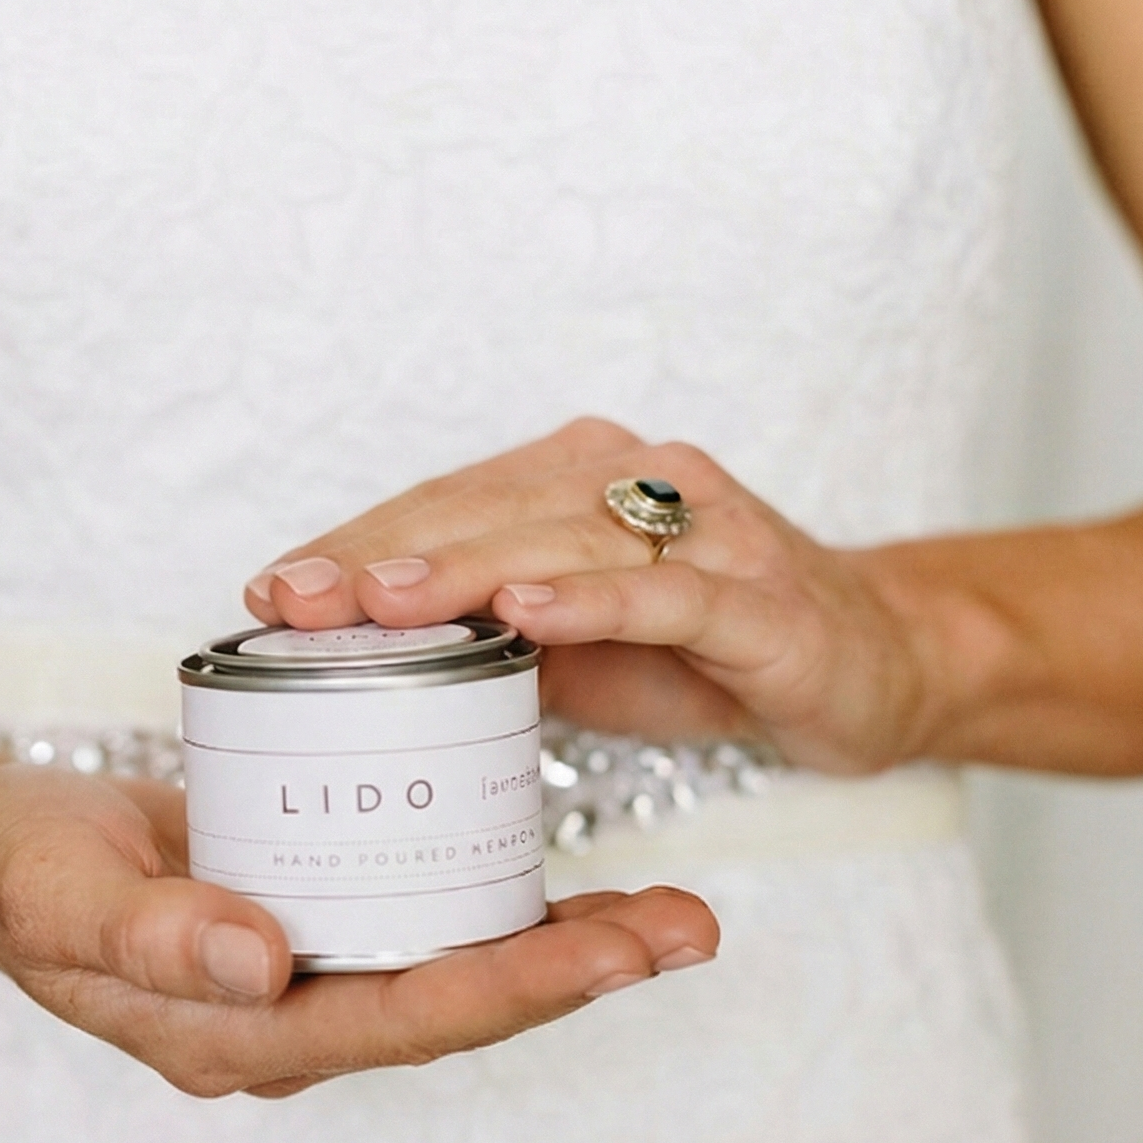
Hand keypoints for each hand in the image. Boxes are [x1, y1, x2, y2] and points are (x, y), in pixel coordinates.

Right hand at [0, 764, 717, 1097]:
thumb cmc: (14, 870)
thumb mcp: (59, 891)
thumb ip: (152, 932)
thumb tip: (263, 962)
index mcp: (232, 1033)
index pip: (400, 1018)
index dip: (512, 987)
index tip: (615, 951)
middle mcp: (284, 1018)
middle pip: (456, 1005)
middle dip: (575, 972)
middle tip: (686, 928)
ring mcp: (300, 976)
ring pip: (452, 968)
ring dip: (562, 945)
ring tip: (668, 915)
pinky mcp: (308, 919)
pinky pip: (420, 923)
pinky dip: (499, 904)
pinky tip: (563, 877)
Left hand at [244, 418, 936, 774]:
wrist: (871, 657)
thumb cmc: (700, 648)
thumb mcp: (572, 645)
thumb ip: (483, 632)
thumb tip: (353, 663)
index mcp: (574, 482)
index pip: (444, 506)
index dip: (356, 545)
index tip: (271, 592)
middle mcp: (634, 479)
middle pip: (485, 509)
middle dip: (382, 556)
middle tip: (294, 598)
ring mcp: (704, 528)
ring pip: (561, 537)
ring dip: (464, 567)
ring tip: (378, 599)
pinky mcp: (760, 593)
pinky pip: (666, 590)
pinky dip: (594, 600)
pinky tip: (525, 613)